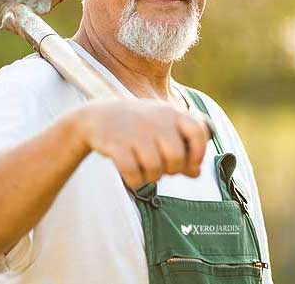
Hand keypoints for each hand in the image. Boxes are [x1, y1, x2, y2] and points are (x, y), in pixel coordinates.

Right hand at [74, 98, 209, 188]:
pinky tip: (131, 176)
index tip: (190, 163)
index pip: (198, 132)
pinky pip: (133, 174)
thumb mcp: (161, 128)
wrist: (96, 117)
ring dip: (151, 178)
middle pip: (176, 158)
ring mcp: (135, 131)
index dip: (198, 153)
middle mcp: (155, 120)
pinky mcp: (116, 144)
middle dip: (171, 170)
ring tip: (143, 169)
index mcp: (170, 113)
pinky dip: (135, 181)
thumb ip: (181, 147)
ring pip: (155, 169)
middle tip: (160, 167)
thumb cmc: (136, 125)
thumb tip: (196, 172)